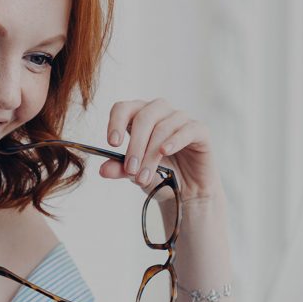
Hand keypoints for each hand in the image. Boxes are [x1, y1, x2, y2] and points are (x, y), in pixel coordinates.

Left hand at [100, 98, 223, 205]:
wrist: (186, 192)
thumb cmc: (160, 176)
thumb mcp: (135, 174)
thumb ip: (120, 169)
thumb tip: (103, 170)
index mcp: (139, 117)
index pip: (124, 108)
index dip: (116, 122)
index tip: (112, 144)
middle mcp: (159, 112)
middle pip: (143, 117)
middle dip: (135, 145)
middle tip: (131, 169)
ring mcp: (180, 118)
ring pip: (162, 127)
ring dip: (151, 154)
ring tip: (144, 177)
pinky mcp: (199, 130)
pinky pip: (186, 130)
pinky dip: (174, 141)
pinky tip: (165, 152)